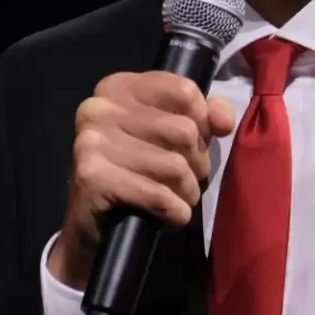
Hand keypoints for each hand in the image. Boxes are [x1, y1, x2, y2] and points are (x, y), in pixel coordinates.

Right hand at [48, 71, 235, 290]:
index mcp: (118, 87)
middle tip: (183, 180)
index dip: (202, 123)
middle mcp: (99, 107)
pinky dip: (174, 213)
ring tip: (174, 198)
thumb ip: (205, 117)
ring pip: (175, 167)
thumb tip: (224, 121)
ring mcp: (91, 141)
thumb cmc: (139, 173)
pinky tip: (165, 216)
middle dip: (196, 164)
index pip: (185, 92)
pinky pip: (158, 196)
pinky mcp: (91, 177)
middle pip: (184, 130)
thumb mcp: (172, 136)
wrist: (96, 226)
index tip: (191, 145)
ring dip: (186, 192)